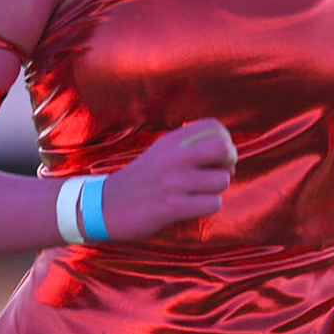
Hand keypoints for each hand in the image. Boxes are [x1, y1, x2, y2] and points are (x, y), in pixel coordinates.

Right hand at [99, 118, 237, 240]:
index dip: (225, 141)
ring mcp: (173, 182)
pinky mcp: (172, 207)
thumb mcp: (160, 153)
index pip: (214, 127)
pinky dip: (208, 207)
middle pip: (223, 149)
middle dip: (229, 163)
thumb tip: (227, 151)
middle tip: (218, 172)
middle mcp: (173, 157)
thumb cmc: (141, 180)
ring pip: (221, 180)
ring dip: (216, 190)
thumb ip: (188, 146)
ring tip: (199, 193)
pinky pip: (213, 204)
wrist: (105, 205)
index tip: (216, 155)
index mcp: (170, 141)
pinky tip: (193, 207)